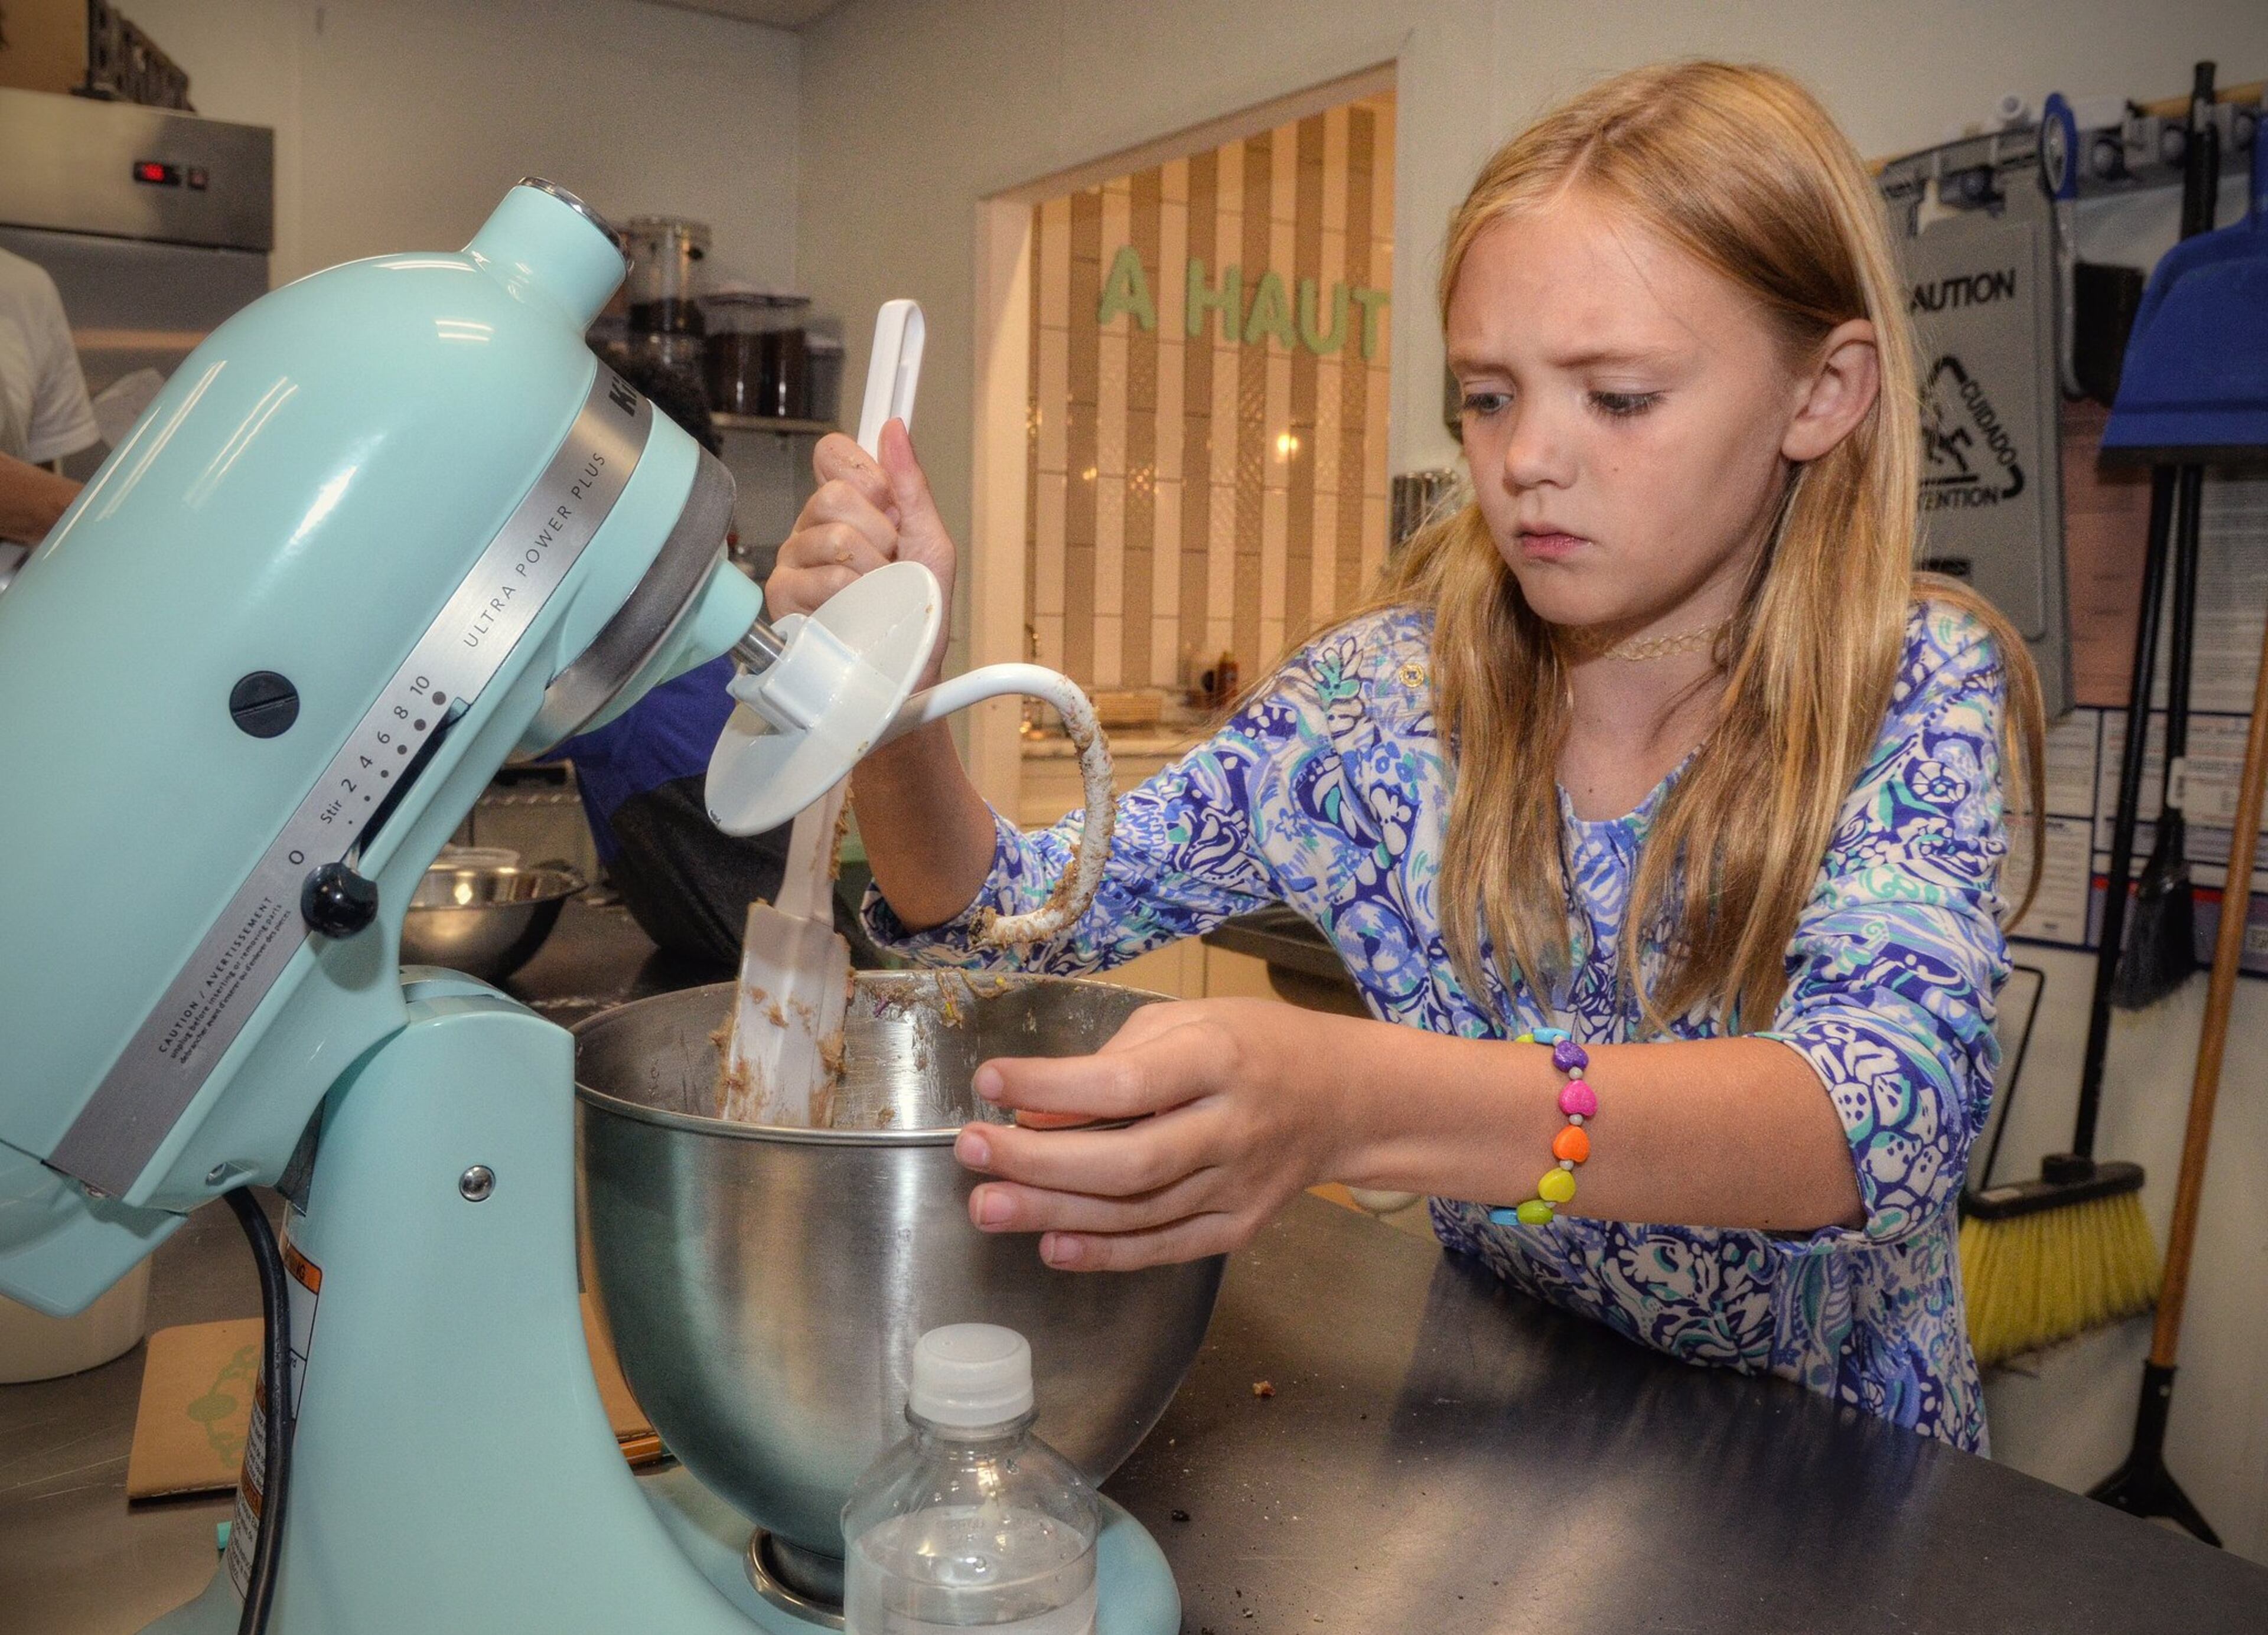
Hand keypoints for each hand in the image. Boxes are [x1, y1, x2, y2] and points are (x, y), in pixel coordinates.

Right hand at [764, 419, 956, 681]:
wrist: (910, 673)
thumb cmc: (919, 614)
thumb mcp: (931, 544)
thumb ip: (913, 486)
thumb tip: (893, 429)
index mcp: (847, 507)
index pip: (834, 453)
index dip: (867, 476)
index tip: (888, 510)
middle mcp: (814, 527)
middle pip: (836, 495)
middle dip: (881, 535)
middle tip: (890, 566)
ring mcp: (794, 561)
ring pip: (834, 538)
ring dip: (874, 572)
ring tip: (877, 595)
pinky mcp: (783, 596)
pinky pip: (824, 578)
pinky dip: (855, 598)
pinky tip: (856, 613)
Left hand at [953, 999, 1356, 1271]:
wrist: (1345, 1099)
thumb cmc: (1254, 1045)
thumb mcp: (1189, 1021)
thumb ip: (1114, 1060)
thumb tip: (1036, 1110)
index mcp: (1220, 1060)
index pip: (1126, 1082)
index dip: (1052, 1088)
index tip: (989, 1082)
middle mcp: (1232, 1129)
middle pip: (1127, 1160)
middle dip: (1038, 1162)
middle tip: (969, 1152)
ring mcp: (1238, 1187)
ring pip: (1137, 1212)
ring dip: (1053, 1212)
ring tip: (987, 1205)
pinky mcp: (1238, 1227)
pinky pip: (1164, 1247)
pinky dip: (1105, 1253)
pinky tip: (1051, 1245)